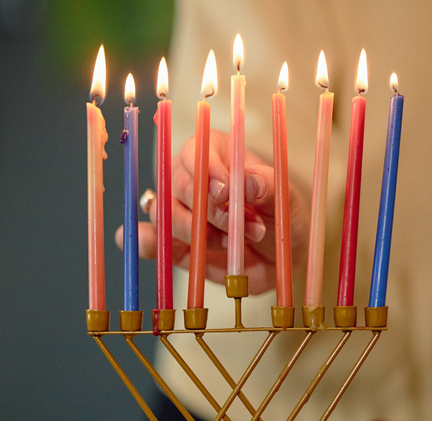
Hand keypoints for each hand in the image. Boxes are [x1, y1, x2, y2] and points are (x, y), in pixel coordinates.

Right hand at [116, 130, 308, 294]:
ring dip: (197, 233)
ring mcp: (179, 210)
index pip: (195, 152)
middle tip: (244, 226)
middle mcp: (190, 178)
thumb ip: (268, 186)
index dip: (206, 171)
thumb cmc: (281, 217)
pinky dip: (146, 242)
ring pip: (165, 214)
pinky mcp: (173, 241)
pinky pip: (149, 239)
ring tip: (233, 243)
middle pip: (178, 185)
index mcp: (215, 153)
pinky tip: (157, 245)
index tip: (225, 193)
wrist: (280, 257)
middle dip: (211, 211)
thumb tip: (249, 182)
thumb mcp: (285, 199)